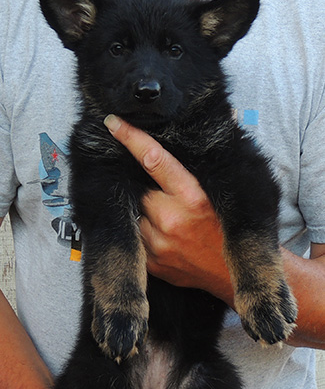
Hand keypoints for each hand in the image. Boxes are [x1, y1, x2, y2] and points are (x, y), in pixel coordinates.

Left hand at [104, 115, 233, 305]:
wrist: (233, 275)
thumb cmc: (230, 229)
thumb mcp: (226, 192)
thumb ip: (214, 158)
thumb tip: (228, 113)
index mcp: (193, 197)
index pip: (154, 159)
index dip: (131, 138)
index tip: (113, 123)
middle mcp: (172, 219)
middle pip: (139, 189)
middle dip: (145, 188)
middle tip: (162, 195)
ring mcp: (159, 244)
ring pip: (134, 214)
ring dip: (144, 211)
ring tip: (166, 217)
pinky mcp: (152, 263)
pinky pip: (137, 238)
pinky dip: (144, 232)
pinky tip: (162, 234)